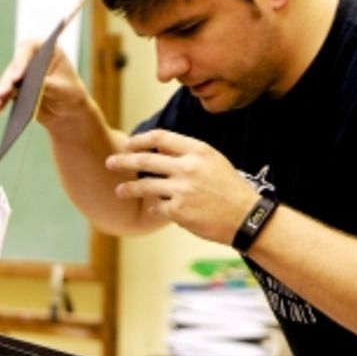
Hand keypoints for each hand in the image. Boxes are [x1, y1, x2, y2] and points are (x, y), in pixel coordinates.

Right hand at [0, 39, 92, 126]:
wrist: (67, 110)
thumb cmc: (70, 93)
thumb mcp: (63, 89)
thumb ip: (49, 85)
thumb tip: (34, 84)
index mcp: (47, 49)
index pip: (29, 49)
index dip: (21, 61)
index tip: (17, 77)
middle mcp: (31, 57)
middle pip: (15, 65)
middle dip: (8, 81)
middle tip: (3, 93)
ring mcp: (22, 73)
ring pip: (7, 80)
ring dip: (2, 92)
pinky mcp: (15, 87)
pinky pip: (6, 93)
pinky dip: (1, 101)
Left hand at [106, 128, 259, 244]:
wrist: (246, 217)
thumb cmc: (229, 189)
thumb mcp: (213, 161)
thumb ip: (186, 153)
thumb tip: (156, 148)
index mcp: (197, 151)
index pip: (160, 137)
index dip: (140, 140)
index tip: (128, 144)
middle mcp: (188, 167)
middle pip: (145, 159)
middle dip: (123, 161)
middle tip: (110, 162)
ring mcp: (182, 189)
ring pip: (145, 185)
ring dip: (128, 188)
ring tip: (119, 190)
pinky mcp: (178, 211)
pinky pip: (157, 207)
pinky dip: (155, 208)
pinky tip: (155, 209)